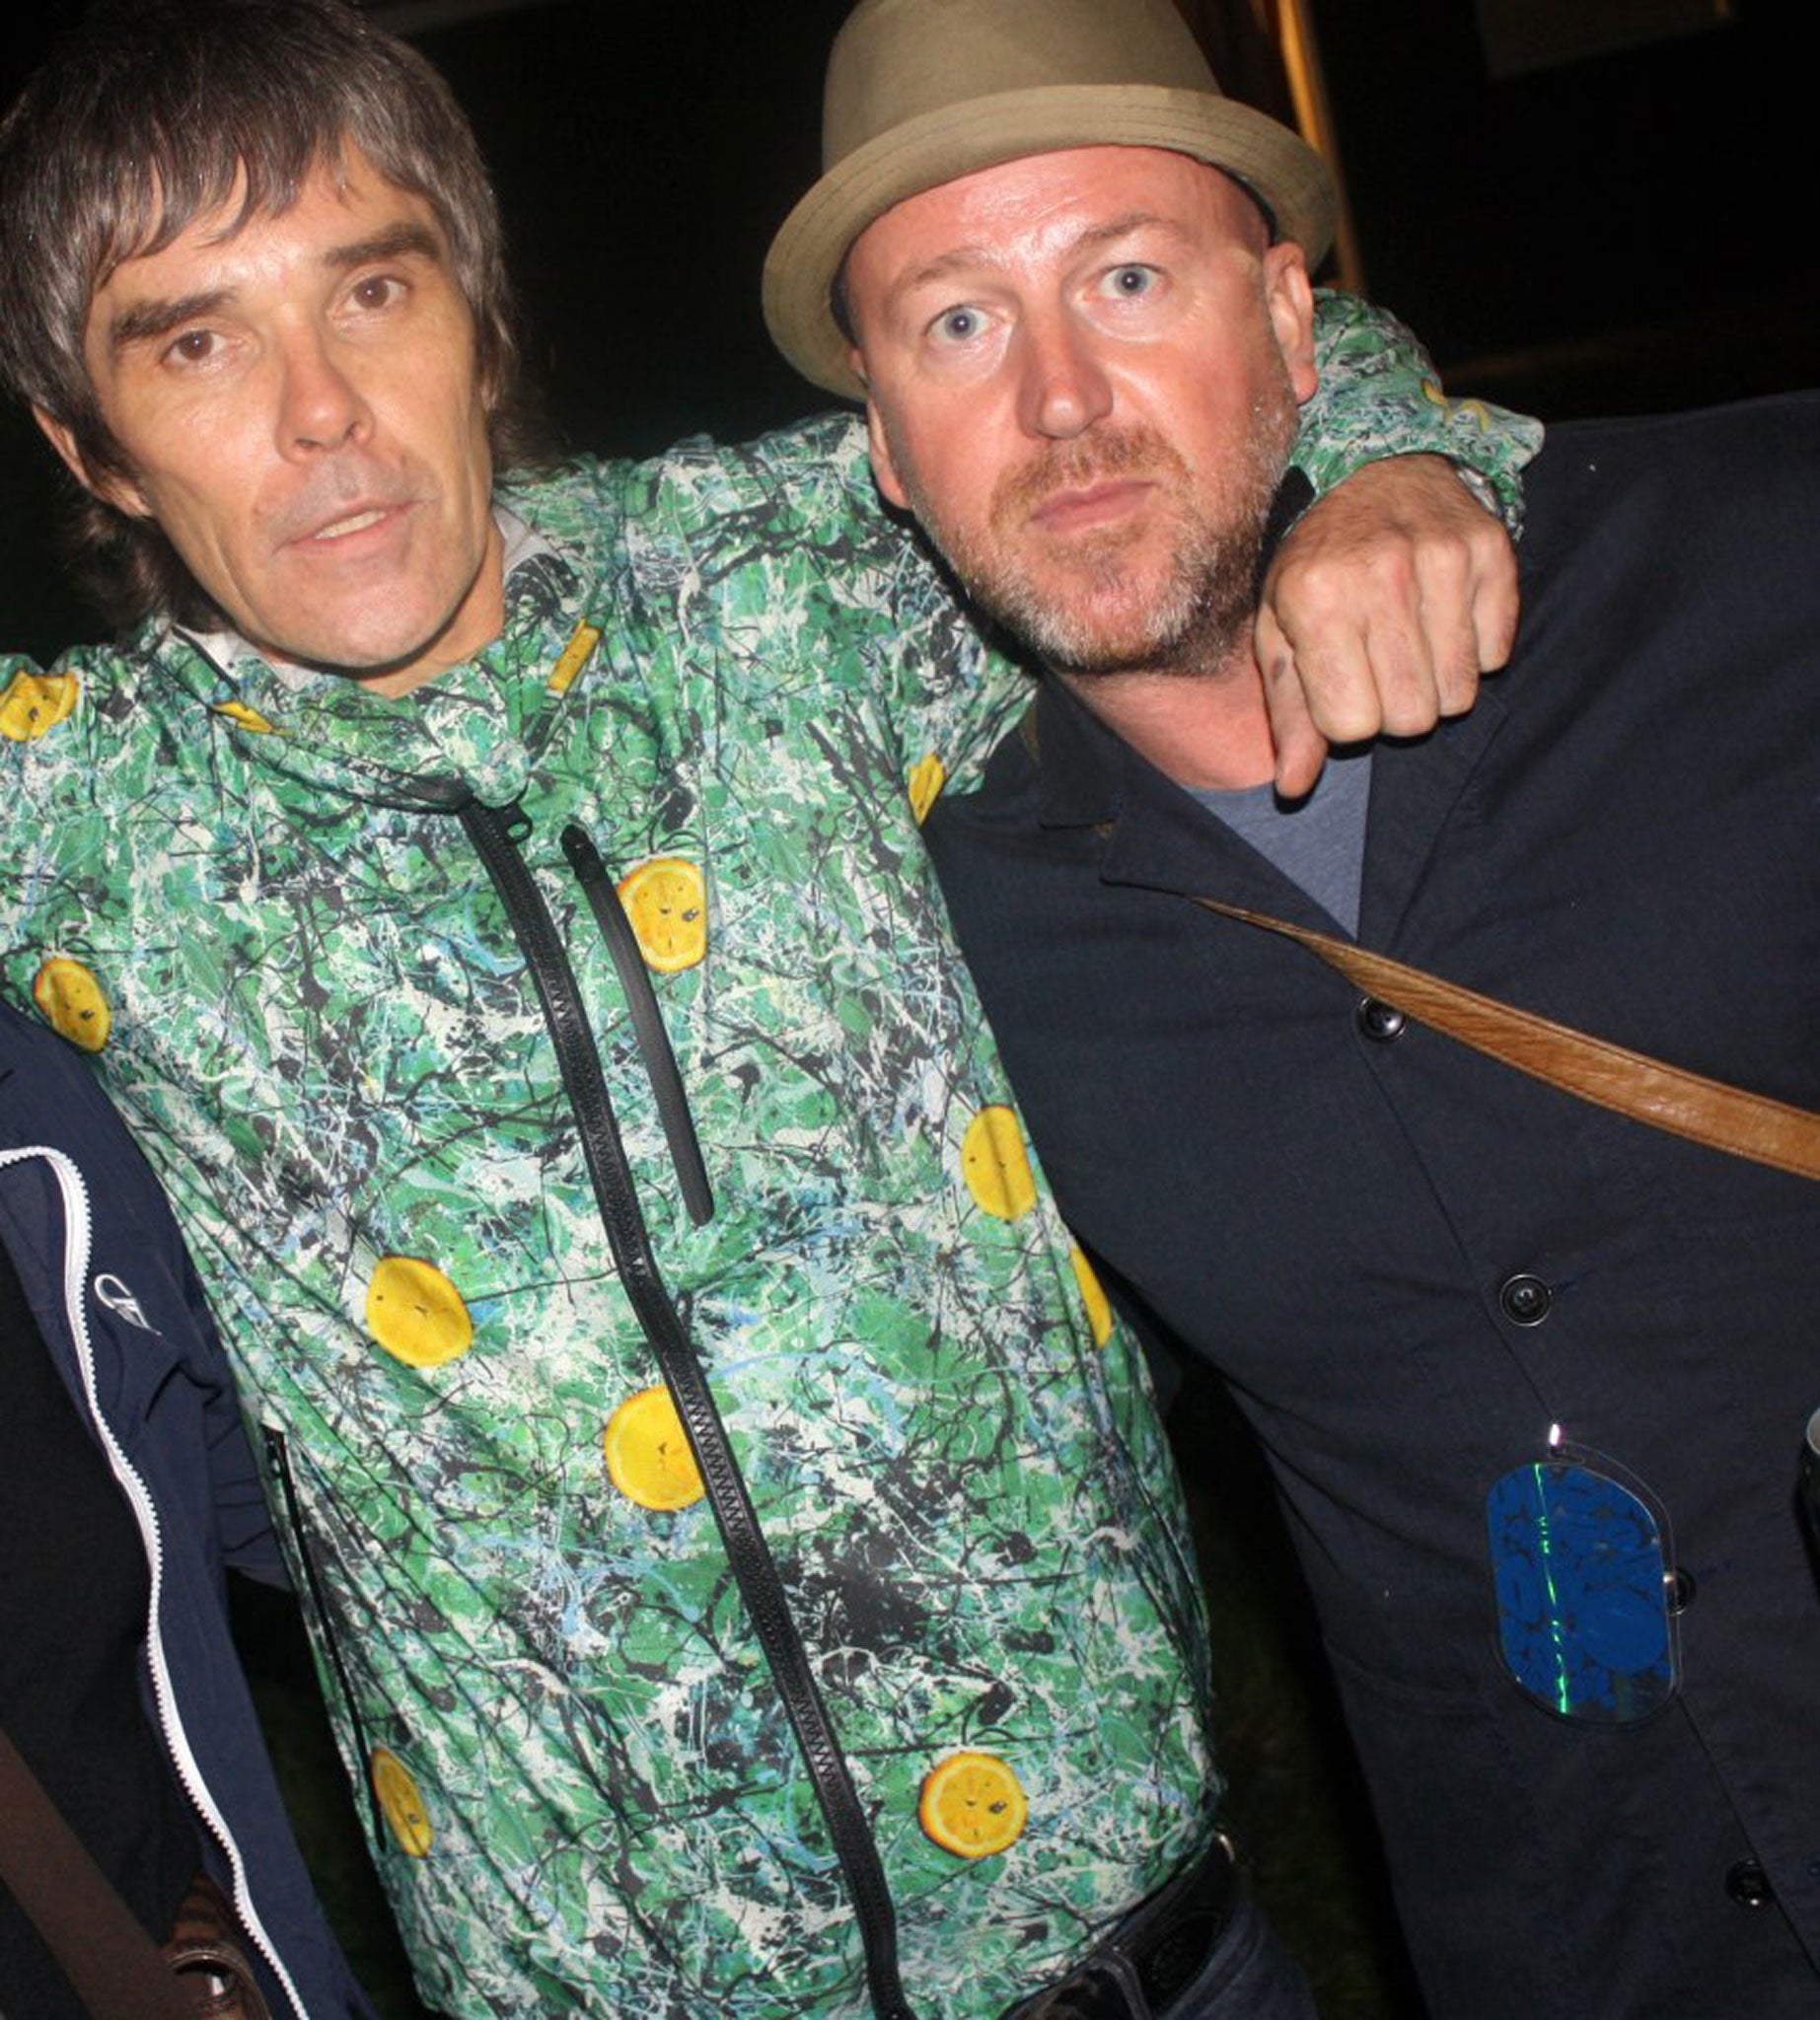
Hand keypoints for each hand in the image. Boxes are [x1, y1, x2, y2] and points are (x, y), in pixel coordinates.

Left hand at [1255, 453, 1519, 797]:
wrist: (1369, 470)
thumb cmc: (1315, 566)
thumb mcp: (1280, 633)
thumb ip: (1289, 714)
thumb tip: (1294, 789)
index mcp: (1317, 600)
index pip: (1352, 727)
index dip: (1347, 718)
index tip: (1341, 683)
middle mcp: (1382, 577)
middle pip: (1411, 719)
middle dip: (1393, 709)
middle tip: (1378, 667)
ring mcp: (1443, 560)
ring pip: (1459, 695)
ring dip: (1435, 685)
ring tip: (1409, 643)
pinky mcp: (1491, 552)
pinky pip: (1496, 656)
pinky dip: (1473, 651)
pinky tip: (1443, 616)